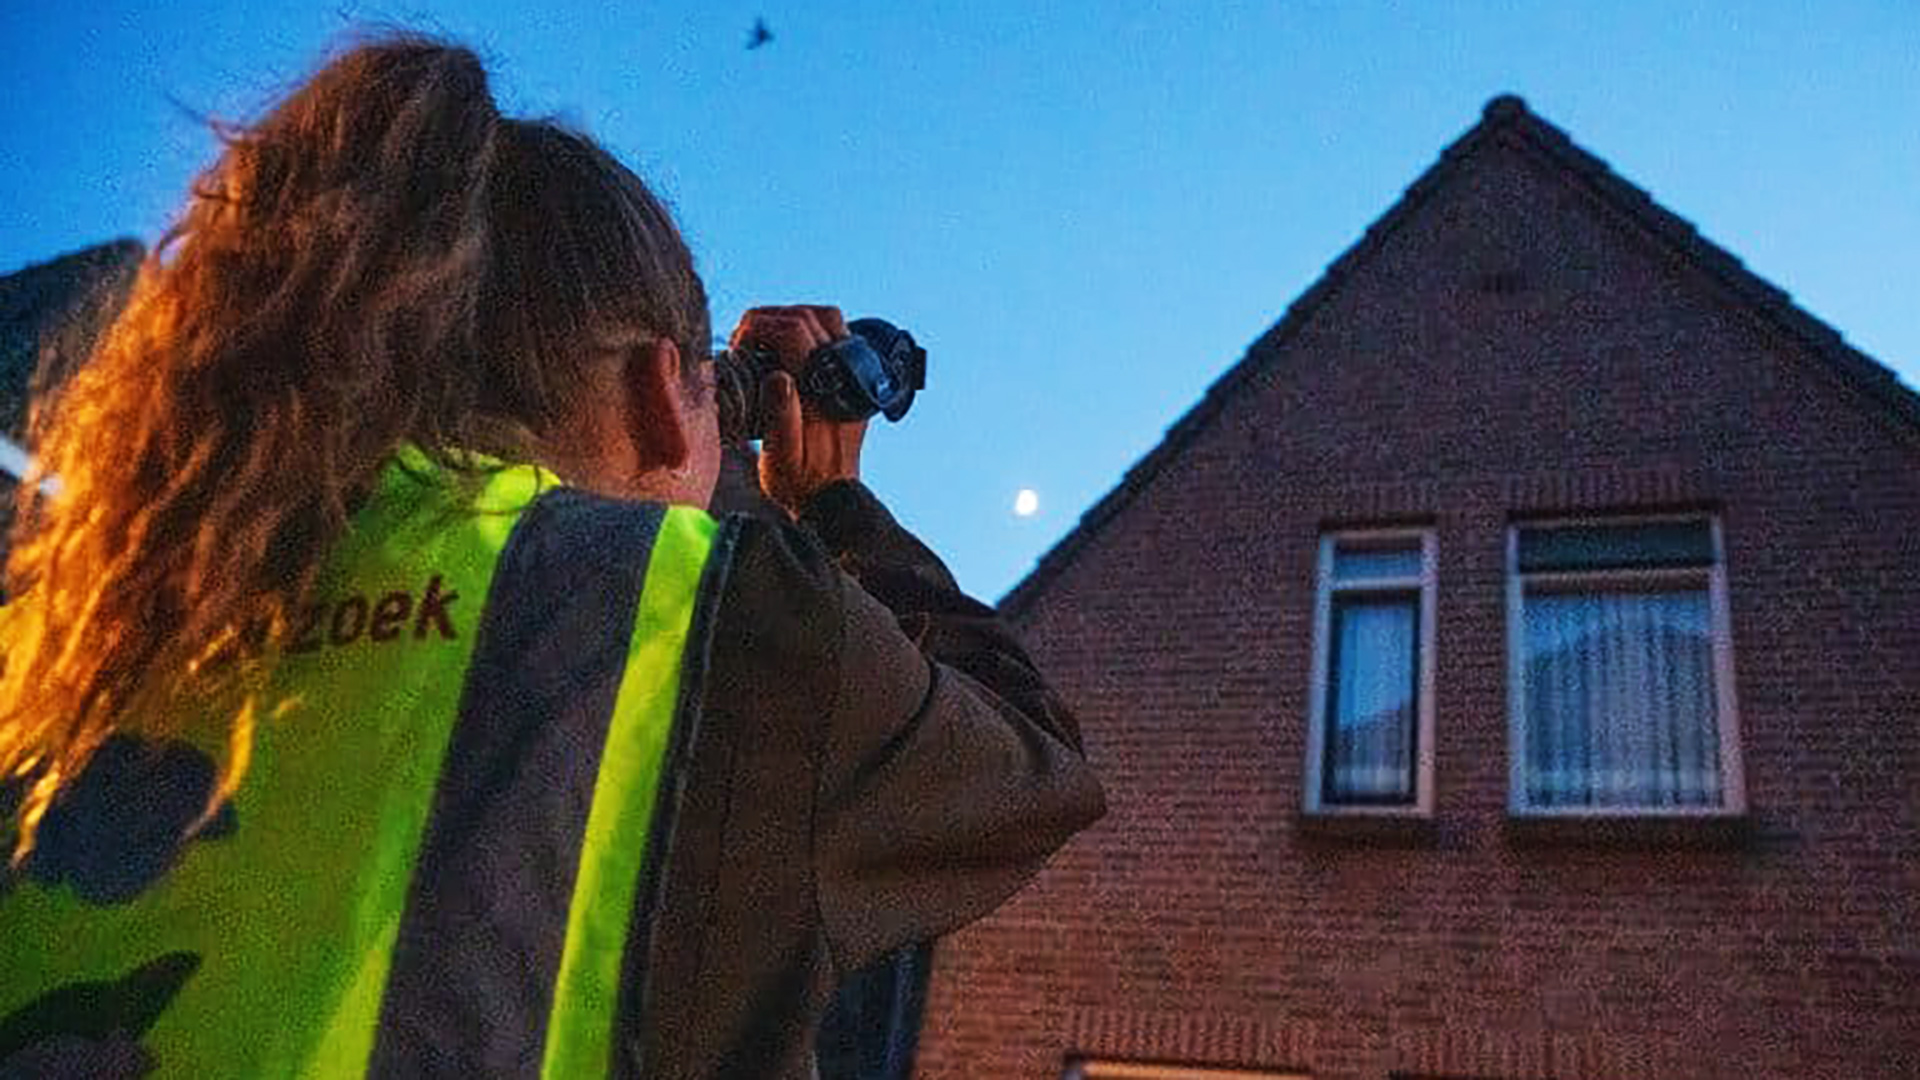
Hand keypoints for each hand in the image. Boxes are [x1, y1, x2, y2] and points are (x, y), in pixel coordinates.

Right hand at [729, 305, 868, 514]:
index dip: (758, 328)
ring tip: (762, 334)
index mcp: (824, 393)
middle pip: (809, 316)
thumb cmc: (798, 482)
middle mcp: (844, 378)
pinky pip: (835, 332)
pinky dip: (808, 326)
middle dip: (769, 318)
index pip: (794, 334)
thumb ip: (781, 417)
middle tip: (743, 338)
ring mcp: (852, 373)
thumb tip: (778, 376)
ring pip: (827, 317)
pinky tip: (784, 343)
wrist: (831, 496)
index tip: (737, 344)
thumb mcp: (780, 459)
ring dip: (790, 316)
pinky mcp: (851, 375)